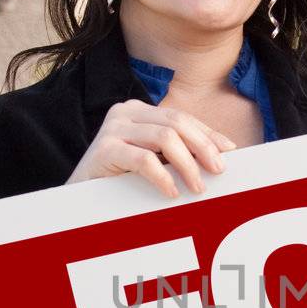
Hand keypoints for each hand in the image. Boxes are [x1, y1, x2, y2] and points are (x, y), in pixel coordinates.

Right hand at [67, 101, 236, 197]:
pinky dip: (163, 176)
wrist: (77, 195)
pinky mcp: (104, 149)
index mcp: (138, 111)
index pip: (181, 117)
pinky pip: (143, 159)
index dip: (207, 134)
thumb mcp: (151, 159)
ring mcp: (113, 128)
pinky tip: (172, 191)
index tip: (229, 151)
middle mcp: (125, 112)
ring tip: (197, 186)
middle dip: (202, 146)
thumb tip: (218, 156)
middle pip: (176, 122)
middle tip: (218, 170)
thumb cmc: (119, 179)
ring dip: (187, 164)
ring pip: (164, 137)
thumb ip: (174, 153)